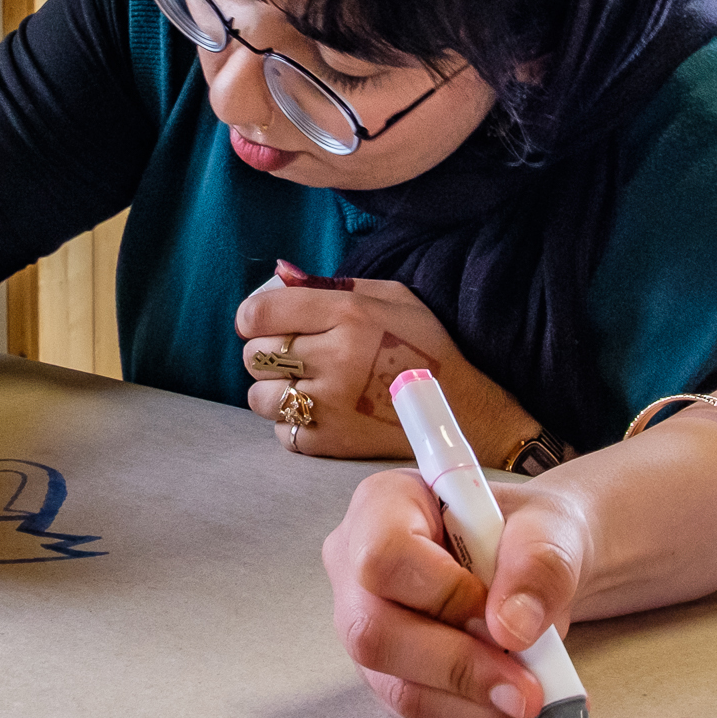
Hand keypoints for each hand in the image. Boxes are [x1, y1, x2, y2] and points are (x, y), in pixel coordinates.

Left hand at [237, 260, 532, 460]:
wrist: (463, 412)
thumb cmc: (426, 346)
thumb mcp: (390, 298)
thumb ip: (331, 285)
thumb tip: (278, 274)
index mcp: (349, 314)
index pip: (260, 312)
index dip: (253, 318)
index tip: (264, 324)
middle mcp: (335, 357)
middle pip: (256, 354)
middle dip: (268, 354)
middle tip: (295, 357)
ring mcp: (331, 405)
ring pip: (260, 397)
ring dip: (275, 391)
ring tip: (306, 387)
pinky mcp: (331, 443)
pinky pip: (280, 431)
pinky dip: (292, 424)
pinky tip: (321, 414)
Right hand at [321, 465, 591, 717]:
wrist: (535, 567)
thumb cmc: (529, 534)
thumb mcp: (553, 529)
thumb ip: (540, 565)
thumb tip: (512, 629)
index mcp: (382, 506)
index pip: (384, 556)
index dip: (443, 593)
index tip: (503, 613)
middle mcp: (355, 569)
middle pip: (374, 632)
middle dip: (460, 668)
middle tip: (531, 692)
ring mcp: (365, 629)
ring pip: (396, 687)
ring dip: (474, 706)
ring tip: (537, 705)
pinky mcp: (387, 677)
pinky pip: (420, 717)